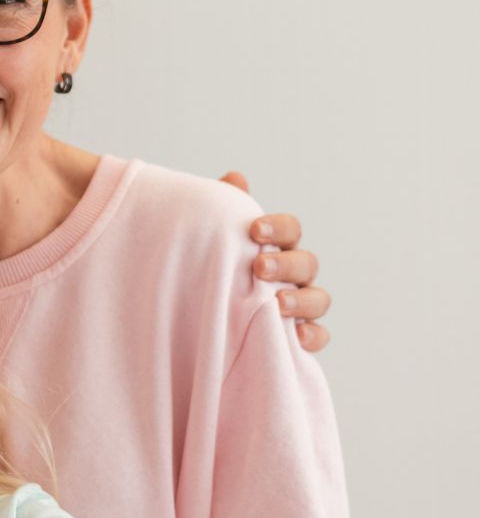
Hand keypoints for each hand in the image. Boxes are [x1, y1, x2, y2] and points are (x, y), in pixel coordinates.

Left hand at [221, 171, 331, 351]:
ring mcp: (300, 307)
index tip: (254, 229)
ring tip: (277, 300)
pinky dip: (312, 337)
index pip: (291, 230)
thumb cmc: (214, 271)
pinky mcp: (297, 339)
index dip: (279, 227)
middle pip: (307, 263)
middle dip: (286, 263)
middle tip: (258, 267)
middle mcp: (294, 276)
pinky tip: (296, 337)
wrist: (199, 320)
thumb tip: (236, 177)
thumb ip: (227, 211)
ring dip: (301, 298)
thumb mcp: (215, 243)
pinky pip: (318, 337)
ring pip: (319, 299)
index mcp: (277, 248)